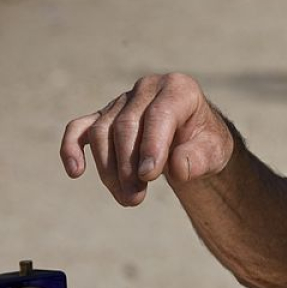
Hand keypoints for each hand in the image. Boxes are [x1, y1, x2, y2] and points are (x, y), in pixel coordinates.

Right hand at [60, 73, 233, 205]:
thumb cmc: (204, 144)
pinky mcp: (103, 116)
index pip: (160, 114)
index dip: (152, 145)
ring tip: (128, 199)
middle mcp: (148, 88)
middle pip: (126, 124)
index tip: (149, 176)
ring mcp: (122, 101)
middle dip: (128, 165)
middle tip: (136, 198)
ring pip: (102, 131)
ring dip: (109, 169)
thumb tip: (178, 167)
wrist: (194, 141)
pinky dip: (71, 148)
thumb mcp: (215, 152)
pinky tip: (75, 171)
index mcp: (179, 89)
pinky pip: (79, 129)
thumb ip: (199, 159)